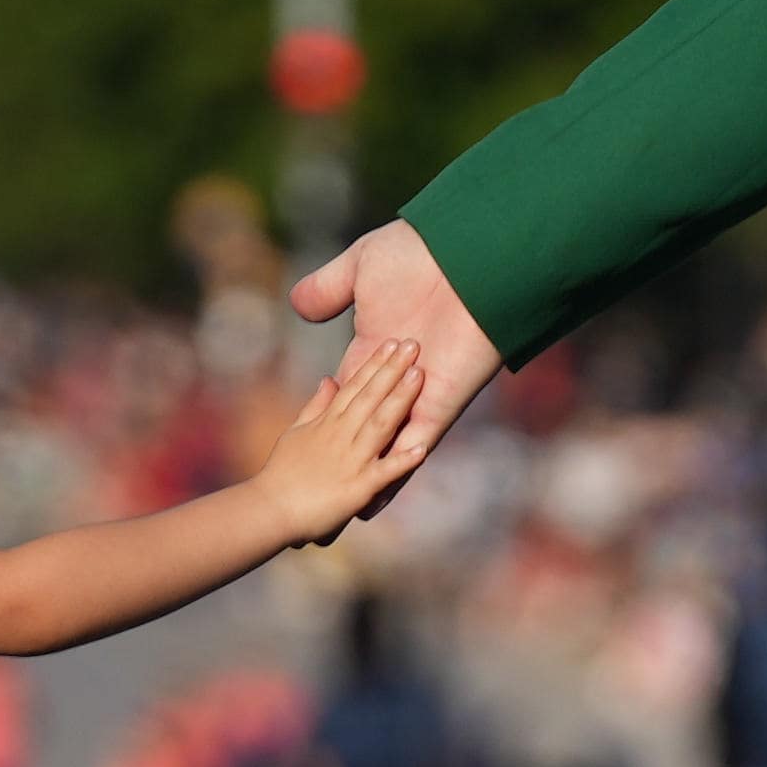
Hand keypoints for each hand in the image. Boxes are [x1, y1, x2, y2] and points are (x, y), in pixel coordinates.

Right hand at [254, 339, 440, 544]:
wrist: (269, 510)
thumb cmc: (281, 473)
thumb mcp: (296, 432)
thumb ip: (316, 406)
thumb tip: (330, 379)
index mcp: (328, 423)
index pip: (354, 386)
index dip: (374, 363)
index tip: (391, 342)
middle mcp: (341, 435)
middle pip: (370, 397)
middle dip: (392, 370)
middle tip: (413, 344)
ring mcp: (351, 460)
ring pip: (380, 424)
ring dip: (400, 400)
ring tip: (419, 376)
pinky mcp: (358, 488)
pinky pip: (384, 472)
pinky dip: (402, 461)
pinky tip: (423, 448)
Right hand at [282, 225, 503, 503]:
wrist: (467, 254)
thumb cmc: (415, 255)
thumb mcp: (359, 269)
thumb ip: (327, 289)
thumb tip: (299, 309)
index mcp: (376, 350)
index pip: (351, 393)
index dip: (332, 418)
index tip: (307, 446)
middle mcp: (401, 379)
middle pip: (368, 425)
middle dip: (345, 458)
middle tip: (313, 492)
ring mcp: (424, 394)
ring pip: (390, 444)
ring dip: (366, 477)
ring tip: (337, 512)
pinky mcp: (443, 403)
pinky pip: (418, 446)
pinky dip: (396, 475)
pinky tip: (373, 504)